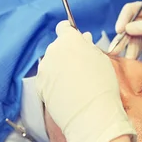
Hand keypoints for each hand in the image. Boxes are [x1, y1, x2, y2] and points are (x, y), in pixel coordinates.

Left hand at [36, 21, 136, 141]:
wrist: (91, 114)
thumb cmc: (102, 84)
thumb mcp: (101, 59)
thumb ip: (88, 46)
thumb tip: (83, 39)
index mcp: (69, 40)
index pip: (63, 27)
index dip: (69, 32)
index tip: (74, 39)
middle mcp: (53, 50)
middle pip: (57, 47)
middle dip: (66, 53)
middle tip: (80, 66)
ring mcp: (44, 69)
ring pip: (51, 63)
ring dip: (58, 68)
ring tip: (73, 82)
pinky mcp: (39, 86)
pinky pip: (46, 79)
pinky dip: (53, 83)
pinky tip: (66, 92)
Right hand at [109, 1, 141, 57]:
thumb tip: (126, 28)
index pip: (130, 10)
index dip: (123, 19)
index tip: (119, 31)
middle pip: (129, 25)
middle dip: (123, 38)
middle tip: (114, 50)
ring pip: (133, 37)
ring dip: (129, 47)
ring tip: (127, 59)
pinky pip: (139, 44)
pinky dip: (135, 51)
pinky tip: (132, 58)